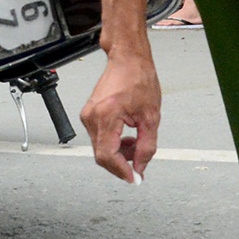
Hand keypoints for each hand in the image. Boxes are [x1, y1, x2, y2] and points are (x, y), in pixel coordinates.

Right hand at [79, 48, 161, 182]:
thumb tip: (140, 167)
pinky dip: (113, 143)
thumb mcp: (151, 117)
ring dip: (118, 153)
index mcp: (106, 116)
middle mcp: (92, 117)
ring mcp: (88, 115)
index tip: (134, 178)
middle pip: (102, 155)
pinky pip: (99, 138)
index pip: (107, 156)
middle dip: (121, 163)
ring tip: (135, 143)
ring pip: (100, 148)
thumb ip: (146, 146)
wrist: (127, 60)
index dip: (121, 171)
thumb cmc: (139, 79)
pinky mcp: (89, 114)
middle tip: (138, 162)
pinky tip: (126, 136)